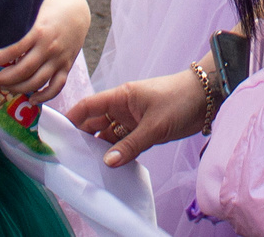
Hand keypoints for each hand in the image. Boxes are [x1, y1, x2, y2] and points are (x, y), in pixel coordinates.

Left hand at [0, 0, 90, 100]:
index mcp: (39, 30)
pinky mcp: (66, 66)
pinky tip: (31, 100)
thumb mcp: (34, 2)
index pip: (14, 49)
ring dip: (16, 89)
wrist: (79, 9)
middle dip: (1, 78)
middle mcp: (48, 47)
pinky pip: (57, 87)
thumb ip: (17, 9)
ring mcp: (58, 58)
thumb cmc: (50, 4)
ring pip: (36, 82)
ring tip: (2, 87)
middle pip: (22, 70)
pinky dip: (44, 97)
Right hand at [66, 66, 209, 167]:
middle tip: (69, 158)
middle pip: (96, 123)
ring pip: (110, 135)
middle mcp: (123, 108)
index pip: (88, 107)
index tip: (56, 134)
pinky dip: (118, 153)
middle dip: (83, 138)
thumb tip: (106, 162)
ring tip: (86, 166)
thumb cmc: (178, 100)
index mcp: (120, 97)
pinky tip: (110, 166)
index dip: (71, 118)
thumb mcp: (154, 125)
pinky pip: (124, 143)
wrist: (206, 97)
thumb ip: (130, 145)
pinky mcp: (144, 131)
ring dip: (101, 148)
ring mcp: (133, 120)